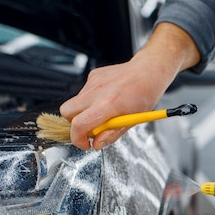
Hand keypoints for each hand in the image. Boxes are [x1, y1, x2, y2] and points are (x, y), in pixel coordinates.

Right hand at [60, 23, 200, 150]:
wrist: (149, 70)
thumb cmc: (145, 94)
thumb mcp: (132, 121)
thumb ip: (111, 134)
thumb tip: (97, 144)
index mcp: (108, 104)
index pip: (79, 125)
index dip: (78, 139)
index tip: (85, 144)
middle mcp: (97, 91)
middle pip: (66, 112)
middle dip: (73, 124)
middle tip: (90, 128)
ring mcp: (93, 81)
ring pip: (74, 102)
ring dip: (84, 112)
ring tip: (103, 112)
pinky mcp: (93, 75)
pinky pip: (83, 92)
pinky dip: (90, 100)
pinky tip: (106, 99)